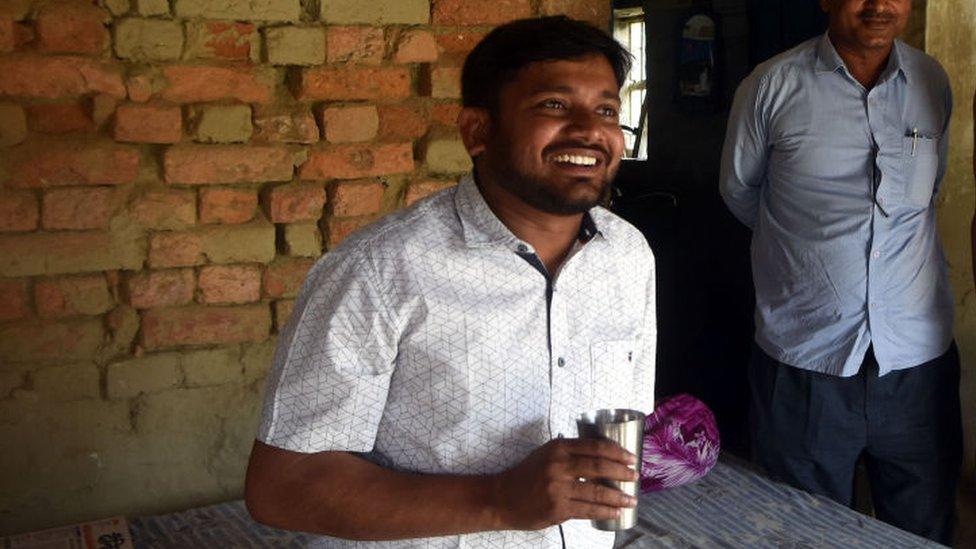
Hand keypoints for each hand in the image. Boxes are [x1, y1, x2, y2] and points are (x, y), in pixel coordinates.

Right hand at [489, 438, 638, 530]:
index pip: (595, 447)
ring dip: (618, 496)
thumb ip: (570, 452)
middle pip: (600, 467)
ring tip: (632, 499)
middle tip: (636, 476)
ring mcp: (559, 489)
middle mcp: (559, 466)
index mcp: (558, 448)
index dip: (617, 452)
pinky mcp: (558, 509)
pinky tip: (616, 512)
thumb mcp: (545, 454)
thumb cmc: (526, 475)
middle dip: (622, 472)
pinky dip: (605, 511)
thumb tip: (601, 455)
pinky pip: (588, 510)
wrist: (502, 498)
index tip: (631, 458)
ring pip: (597, 492)